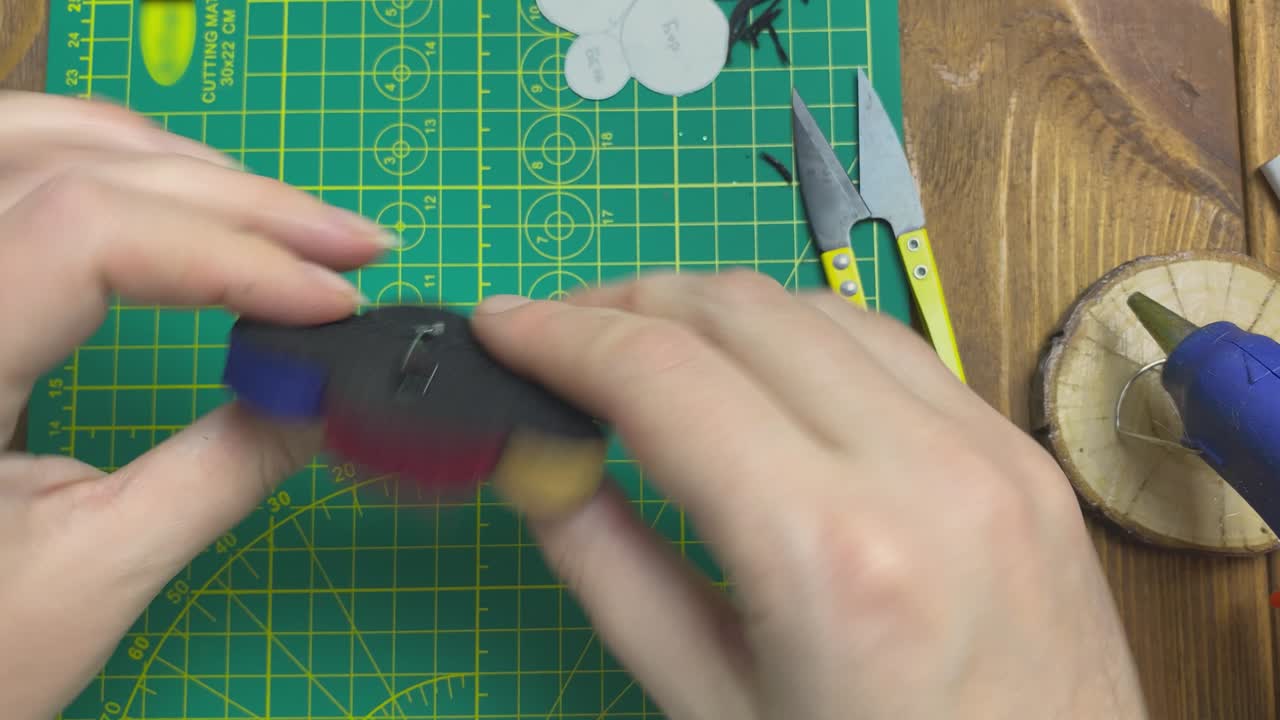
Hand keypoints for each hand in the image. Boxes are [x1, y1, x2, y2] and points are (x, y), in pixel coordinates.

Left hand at [0, 90, 390, 717]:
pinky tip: (175, 185)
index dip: (230, 254)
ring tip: (279, 212)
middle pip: (74, 171)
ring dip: (171, 161)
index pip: (86, 236)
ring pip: (30, 136)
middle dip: (236, 198)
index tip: (337, 303)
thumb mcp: (96, 568)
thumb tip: (330, 394)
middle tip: (353, 242)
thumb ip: (223, 469)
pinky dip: (107, 160)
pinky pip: (12, 167)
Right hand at [470, 271, 1147, 719]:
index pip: (664, 378)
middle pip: (740, 311)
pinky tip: (759, 375)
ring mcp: (989, 453)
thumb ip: (607, 567)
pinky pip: (894, 349)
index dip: (561, 336)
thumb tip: (536, 460)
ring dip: (715, 311)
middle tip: (561, 336)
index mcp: (829, 553)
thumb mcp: (710, 703)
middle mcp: (924, 473)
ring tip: (650, 350)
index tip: (503, 325)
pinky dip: (802, 338)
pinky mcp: (1022, 455)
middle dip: (629, 304)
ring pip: (818, 307)